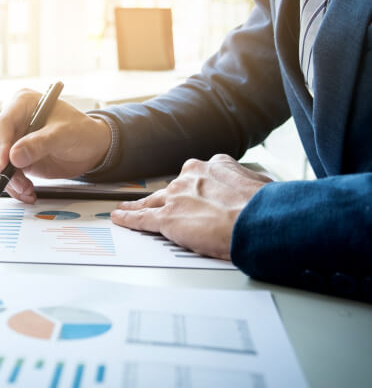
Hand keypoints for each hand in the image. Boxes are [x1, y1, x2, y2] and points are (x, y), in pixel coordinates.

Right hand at [0, 89, 111, 202]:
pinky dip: (13, 185)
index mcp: (23, 104)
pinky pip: (5, 172)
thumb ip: (39, 144)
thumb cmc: (81, 132)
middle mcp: (14, 120)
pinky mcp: (15, 157)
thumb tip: (14, 156)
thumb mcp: (64, 135)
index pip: (3, 124)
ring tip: (26, 189)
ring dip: (8, 179)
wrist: (91, 148)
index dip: (0, 146)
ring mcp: (13, 139)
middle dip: (5, 168)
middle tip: (20, 183)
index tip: (4, 165)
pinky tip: (27, 191)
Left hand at [111, 154, 271, 259]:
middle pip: (172, 188)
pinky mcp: (167, 218)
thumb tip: (258, 190)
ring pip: (152, 200)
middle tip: (166, 206)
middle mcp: (191, 177)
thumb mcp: (262, 185)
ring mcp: (176, 197)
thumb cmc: (266, 207)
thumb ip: (250, 185)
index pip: (197, 176)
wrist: (258, 221)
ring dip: (139, 205)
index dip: (195, 188)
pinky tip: (120, 217)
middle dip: (168, 198)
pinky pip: (141, 217)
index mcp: (214, 166)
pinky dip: (128, 218)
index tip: (193, 193)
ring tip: (127, 208)